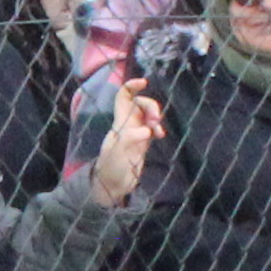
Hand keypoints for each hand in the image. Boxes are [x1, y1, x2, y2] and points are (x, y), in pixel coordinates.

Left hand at [89, 83, 164, 206]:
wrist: (112, 187)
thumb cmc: (110, 170)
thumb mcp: (117, 154)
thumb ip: (130, 140)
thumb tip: (146, 130)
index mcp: (119, 123)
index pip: (123, 97)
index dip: (132, 86)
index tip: (144, 83)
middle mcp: (128, 125)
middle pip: (140, 103)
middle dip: (151, 106)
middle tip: (156, 119)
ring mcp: (136, 133)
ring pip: (148, 115)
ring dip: (156, 117)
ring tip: (159, 130)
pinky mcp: (143, 143)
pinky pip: (152, 128)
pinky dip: (158, 128)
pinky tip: (160, 135)